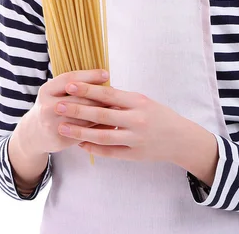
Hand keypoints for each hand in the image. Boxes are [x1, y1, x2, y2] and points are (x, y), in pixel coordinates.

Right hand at [18, 69, 110, 155]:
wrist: (34, 134)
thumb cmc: (52, 106)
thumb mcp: (55, 92)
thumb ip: (75, 85)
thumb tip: (104, 77)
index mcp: (46, 90)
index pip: (70, 79)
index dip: (89, 75)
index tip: (107, 74)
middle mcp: (47, 107)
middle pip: (79, 98)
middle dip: (99, 96)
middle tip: (116, 93)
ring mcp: (52, 125)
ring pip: (83, 117)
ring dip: (102, 112)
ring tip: (117, 106)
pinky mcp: (60, 140)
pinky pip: (84, 133)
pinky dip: (98, 127)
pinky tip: (111, 123)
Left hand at [56, 82, 187, 162]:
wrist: (180, 139)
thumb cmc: (159, 115)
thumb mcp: (143, 101)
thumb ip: (121, 99)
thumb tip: (95, 92)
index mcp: (138, 102)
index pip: (108, 94)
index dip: (88, 89)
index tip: (70, 85)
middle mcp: (136, 120)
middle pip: (102, 114)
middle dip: (78, 109)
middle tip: (58, 105)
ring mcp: (135, 139)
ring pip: (102, 135)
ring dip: (80, 131)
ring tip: (63, 126)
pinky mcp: (134, 155)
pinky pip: (109, 152)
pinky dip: (93, 147)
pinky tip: (79, 143)